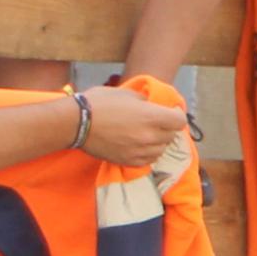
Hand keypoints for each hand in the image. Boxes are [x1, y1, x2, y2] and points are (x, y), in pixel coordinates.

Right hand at [75, 83, 190, 165]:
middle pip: (171, 135)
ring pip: (161, 149)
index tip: (171, 111)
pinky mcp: (129, 161)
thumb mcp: (127, 93)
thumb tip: (153, 106)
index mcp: (151, 117)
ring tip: (147, 134)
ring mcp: (140, 151)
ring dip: (159, 141)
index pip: (179, 121)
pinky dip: (148, 152)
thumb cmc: (100, 103)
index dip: (177, 114)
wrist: (77, 123)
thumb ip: (146, 101)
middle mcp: (149, 136)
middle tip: (157, 121)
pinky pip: (149, 160)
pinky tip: (140, 145)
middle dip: (167, 127)